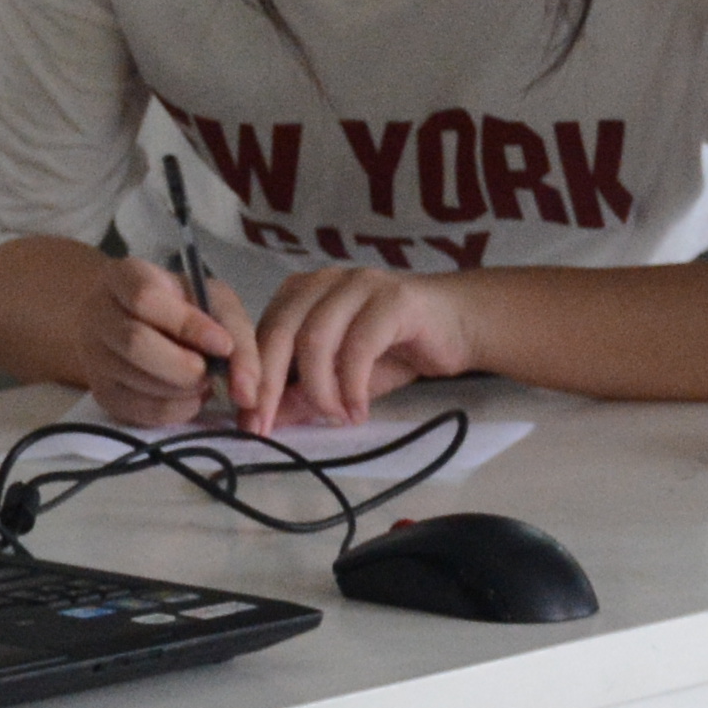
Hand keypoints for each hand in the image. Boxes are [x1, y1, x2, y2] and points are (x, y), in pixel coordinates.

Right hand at [81, 255, 250, 429]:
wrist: (134, 322)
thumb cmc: (181, 306)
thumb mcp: (212, 300)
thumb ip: (235, 333)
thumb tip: (247, 392)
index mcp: (124, 277)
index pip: (147, 299)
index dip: (188, 325)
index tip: (222, 346)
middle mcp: (99, 314)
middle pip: (135, 343)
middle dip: (185, 366)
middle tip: (211, 372)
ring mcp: (94, 356)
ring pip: (136, 380)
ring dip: (183, 390)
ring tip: (204, 382)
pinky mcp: (102, 393)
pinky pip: (138, 411)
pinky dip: (175, 410)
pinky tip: (189, 397)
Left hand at [241, 268, 476, 433]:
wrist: (458, 325)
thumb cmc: (395, 348)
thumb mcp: (341, 378)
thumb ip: (304, 393)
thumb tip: (266, 421)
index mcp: (303, 293)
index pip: (264, 334)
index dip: (253, 379)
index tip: (249, 422)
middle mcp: (324, 281)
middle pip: (282, 331)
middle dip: (271, 385)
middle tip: (268, 427)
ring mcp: (359, 284)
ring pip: (317, 337)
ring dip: (319, 389)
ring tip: (333, 418)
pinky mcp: (393, 298)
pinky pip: (359, 345)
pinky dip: (353, 385)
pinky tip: (358, 410)